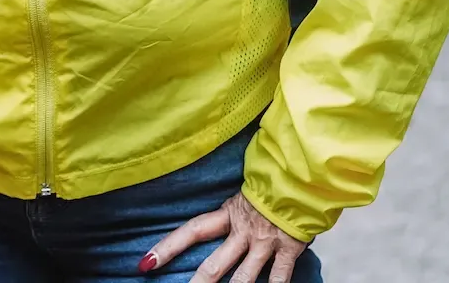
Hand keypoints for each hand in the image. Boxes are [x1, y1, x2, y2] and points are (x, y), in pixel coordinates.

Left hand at [140, 191, 308, 282]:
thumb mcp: (244, 193)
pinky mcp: (288, 250)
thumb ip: (231, 209)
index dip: (168, 247)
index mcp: (228, 213)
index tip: (147, 262)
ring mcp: (265, 242)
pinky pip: (279, 278)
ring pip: (244, 277)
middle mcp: (243, 231)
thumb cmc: (272, 183)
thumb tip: (219, 216)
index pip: (191, 231)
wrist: (302, 175)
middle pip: (214, 264)